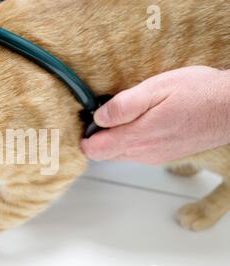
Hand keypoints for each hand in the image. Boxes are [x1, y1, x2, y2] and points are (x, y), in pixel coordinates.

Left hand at [81, 66, 229, 164]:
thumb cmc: (198, 94)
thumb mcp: (156, 89)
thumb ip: (123, 106)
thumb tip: (98, 117)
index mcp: (137, 137)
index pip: (95, 150)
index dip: (85, 138)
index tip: (86, 122)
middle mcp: (144, 153)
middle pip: (106, 155)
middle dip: (98, 138)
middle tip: (103, 115)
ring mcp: (155, 157)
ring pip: (121, 154)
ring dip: (115, 139)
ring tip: (124, 115)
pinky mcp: (165, 156)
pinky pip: (138, 153)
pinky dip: (131, 141)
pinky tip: (142, 122)